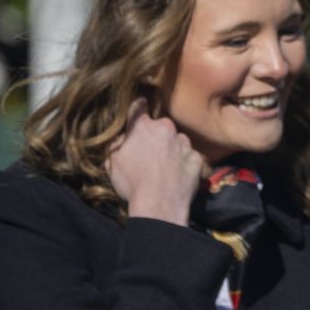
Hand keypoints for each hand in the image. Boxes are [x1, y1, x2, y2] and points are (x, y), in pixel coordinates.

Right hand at [109, 99, 201, 224]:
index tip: (141, 104)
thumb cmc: (131, 182)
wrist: (159, 205)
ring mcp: (184, 144)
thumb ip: (118, 141)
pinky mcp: (197, 159)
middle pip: (161, 126)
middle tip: (149, 154)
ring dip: (172, 148)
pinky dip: (184, 162)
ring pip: (177, 140)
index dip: (138, 106)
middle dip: (156, 135)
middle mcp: (166, 129)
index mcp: (142, 126)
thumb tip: (123, 134)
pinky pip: (189, 156)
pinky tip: (176, 175)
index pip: (139, 106)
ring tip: (164, 168)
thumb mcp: (112, 160)